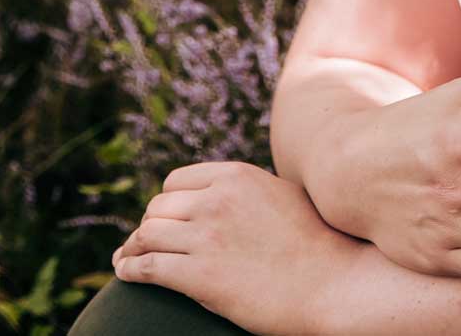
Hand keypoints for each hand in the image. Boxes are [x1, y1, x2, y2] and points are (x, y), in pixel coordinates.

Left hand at [113, 161, 357, 335]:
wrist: (335, 283)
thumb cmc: (318, 244)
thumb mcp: (283, 196)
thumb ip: (249, 189)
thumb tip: (227, 191)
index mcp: (236, 177)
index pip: (176, 181)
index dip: (167, 202)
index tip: (167, 220)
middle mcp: (216, 200)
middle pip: (157, 207)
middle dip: (152, 226)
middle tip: (148, 244)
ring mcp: (206, 237)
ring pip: (147, 235)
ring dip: (135, 248)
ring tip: (129, 258)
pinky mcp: (199, 276)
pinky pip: (146, 267)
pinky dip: (129, 269)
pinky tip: (125, 273)